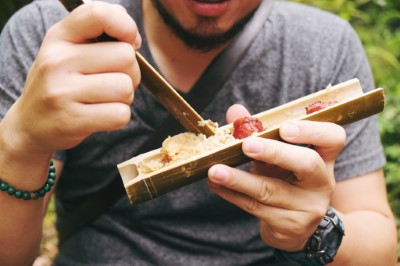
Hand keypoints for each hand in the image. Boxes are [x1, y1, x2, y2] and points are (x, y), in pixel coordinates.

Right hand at [2, 2, 140, 155]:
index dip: (126, 26)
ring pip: (125, 87)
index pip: (99, 14)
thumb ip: (100, 32)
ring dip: (125, 97)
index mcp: (60, 37)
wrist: (30, 125)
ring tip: (106, 99)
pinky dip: (119, 117)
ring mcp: (62, 92)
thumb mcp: (69, 49)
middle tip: (113, 81)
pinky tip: (102, 115)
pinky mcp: (72, 120)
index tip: (129, 42)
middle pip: (125, 56)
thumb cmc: (62, 83)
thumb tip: (134, 38)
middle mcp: (58, 61)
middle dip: (131, 71)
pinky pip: (120, 115)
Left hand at [208, 104, 345, 250]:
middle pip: (307, 164)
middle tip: (247, 145)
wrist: (296, 226)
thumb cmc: (285, 179)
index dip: (312, 131)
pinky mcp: (289, 225)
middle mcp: (321, 182)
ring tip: (215, 171)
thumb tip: (234, 111)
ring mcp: (308, 207)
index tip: (285, 127)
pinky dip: (232, 194)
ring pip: (271, 190)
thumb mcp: (277, 155)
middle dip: (275, 152)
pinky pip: (256, 207)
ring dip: (238, 179)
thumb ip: (258, 132)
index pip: (333, 138)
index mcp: (324, 157)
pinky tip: (215, 185)